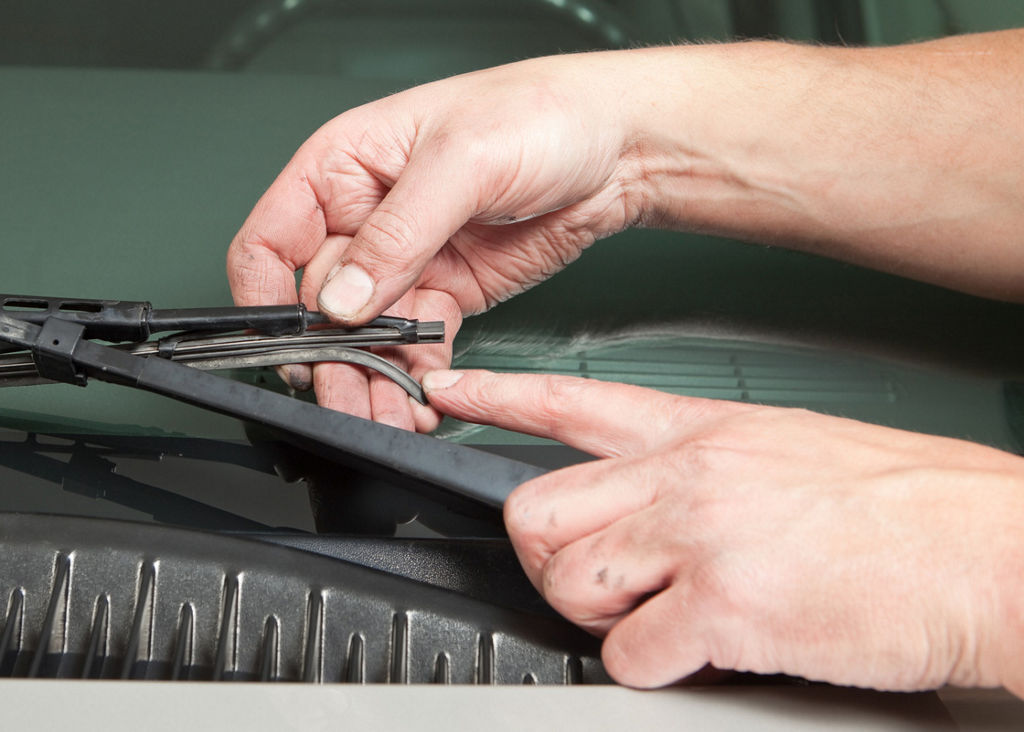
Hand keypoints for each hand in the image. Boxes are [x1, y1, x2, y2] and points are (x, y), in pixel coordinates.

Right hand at [227, 54, 643, 430]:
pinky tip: (421, 399)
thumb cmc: (540, 113)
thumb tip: (343, 298)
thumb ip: (396, 233)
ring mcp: (404, 260)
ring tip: (385, 414)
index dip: (266, 298)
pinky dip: (414, 376)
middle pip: (317, 305)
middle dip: (330, 358)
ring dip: (370, 380)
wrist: (620, 146)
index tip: (288, 344)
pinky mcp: (445, 292)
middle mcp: (364, 218)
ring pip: (364, 337)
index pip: (271, 241)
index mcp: (342, 168)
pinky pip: (413, 345)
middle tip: (346, 397)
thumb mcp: (461, 161)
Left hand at [422, 369, 1023, 694]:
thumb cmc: (912, 506)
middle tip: (591, 580)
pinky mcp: (727, 605)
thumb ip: (710, 467)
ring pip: (567, 577)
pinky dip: (647, 666)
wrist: (994, 551)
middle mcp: (688, 474)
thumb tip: (657, 505)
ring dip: (594, 613)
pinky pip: (628, 651)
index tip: (447, 391)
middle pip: (536, 507)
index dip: (495, 395)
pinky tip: (695, 652)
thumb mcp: (792, 449)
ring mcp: (702, 535)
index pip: (570, 400)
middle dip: (545, 557)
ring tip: (654, 617)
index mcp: (704, 431)